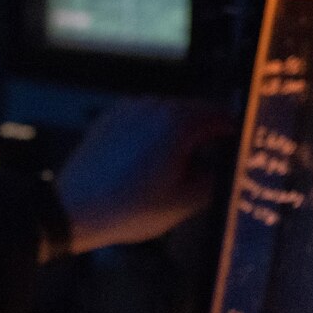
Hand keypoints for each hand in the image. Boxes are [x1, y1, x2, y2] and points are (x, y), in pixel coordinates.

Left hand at [52, 95, 235, 256]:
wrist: (72, 209)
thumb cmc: (130, 208)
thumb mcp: (187, 201)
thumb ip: (219, 177)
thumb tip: (231, 166)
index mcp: (179, 120)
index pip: (224, 116)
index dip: (236, 136)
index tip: (240, 155)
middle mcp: (155, 103)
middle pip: (195, 114)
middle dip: (206, 138)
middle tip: (211, 167)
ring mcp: (129, 108)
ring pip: (168, 117)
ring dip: (178, 137)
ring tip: (176, 171)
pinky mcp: (110, 118)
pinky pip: (143, 122)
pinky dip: (153, 137)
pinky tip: (148, 165)